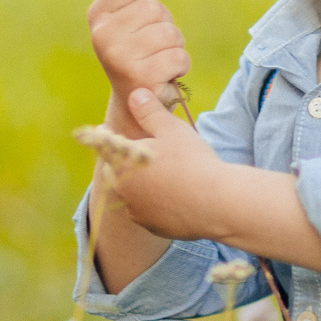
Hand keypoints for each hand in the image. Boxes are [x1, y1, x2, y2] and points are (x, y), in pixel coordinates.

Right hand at [87, 0, 189, 126]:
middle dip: (164, 26)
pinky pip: (179, 56)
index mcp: (97, 15)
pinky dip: (180, 66)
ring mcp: (119, 56)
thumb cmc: (137, 51)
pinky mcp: (140, 76)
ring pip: (170, 32)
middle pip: (154, 7)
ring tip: (158, 60)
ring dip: (174, 47)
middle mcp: (102, 34)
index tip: (138, 23)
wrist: (134, 103)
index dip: (147, 0)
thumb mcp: (134, 15)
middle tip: (151, 48)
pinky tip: (164, 75)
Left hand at [98, 88, 228, 240]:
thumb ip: (149, 111)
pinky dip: (154, 203)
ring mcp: (137, 212)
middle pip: (113, 172)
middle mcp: (123, 191)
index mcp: (121, 164)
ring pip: (131, 194)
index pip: (103, 146)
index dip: (104, 135)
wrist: (218, 203)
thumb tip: (135, 94)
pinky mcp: (153, 227)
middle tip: (131, 152)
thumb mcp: (171, 129)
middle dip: (119, 162)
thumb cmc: (192, 161)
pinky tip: (169, 196)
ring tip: (153, 176)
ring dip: (137, 185)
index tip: (106, 130)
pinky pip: (148, 212)